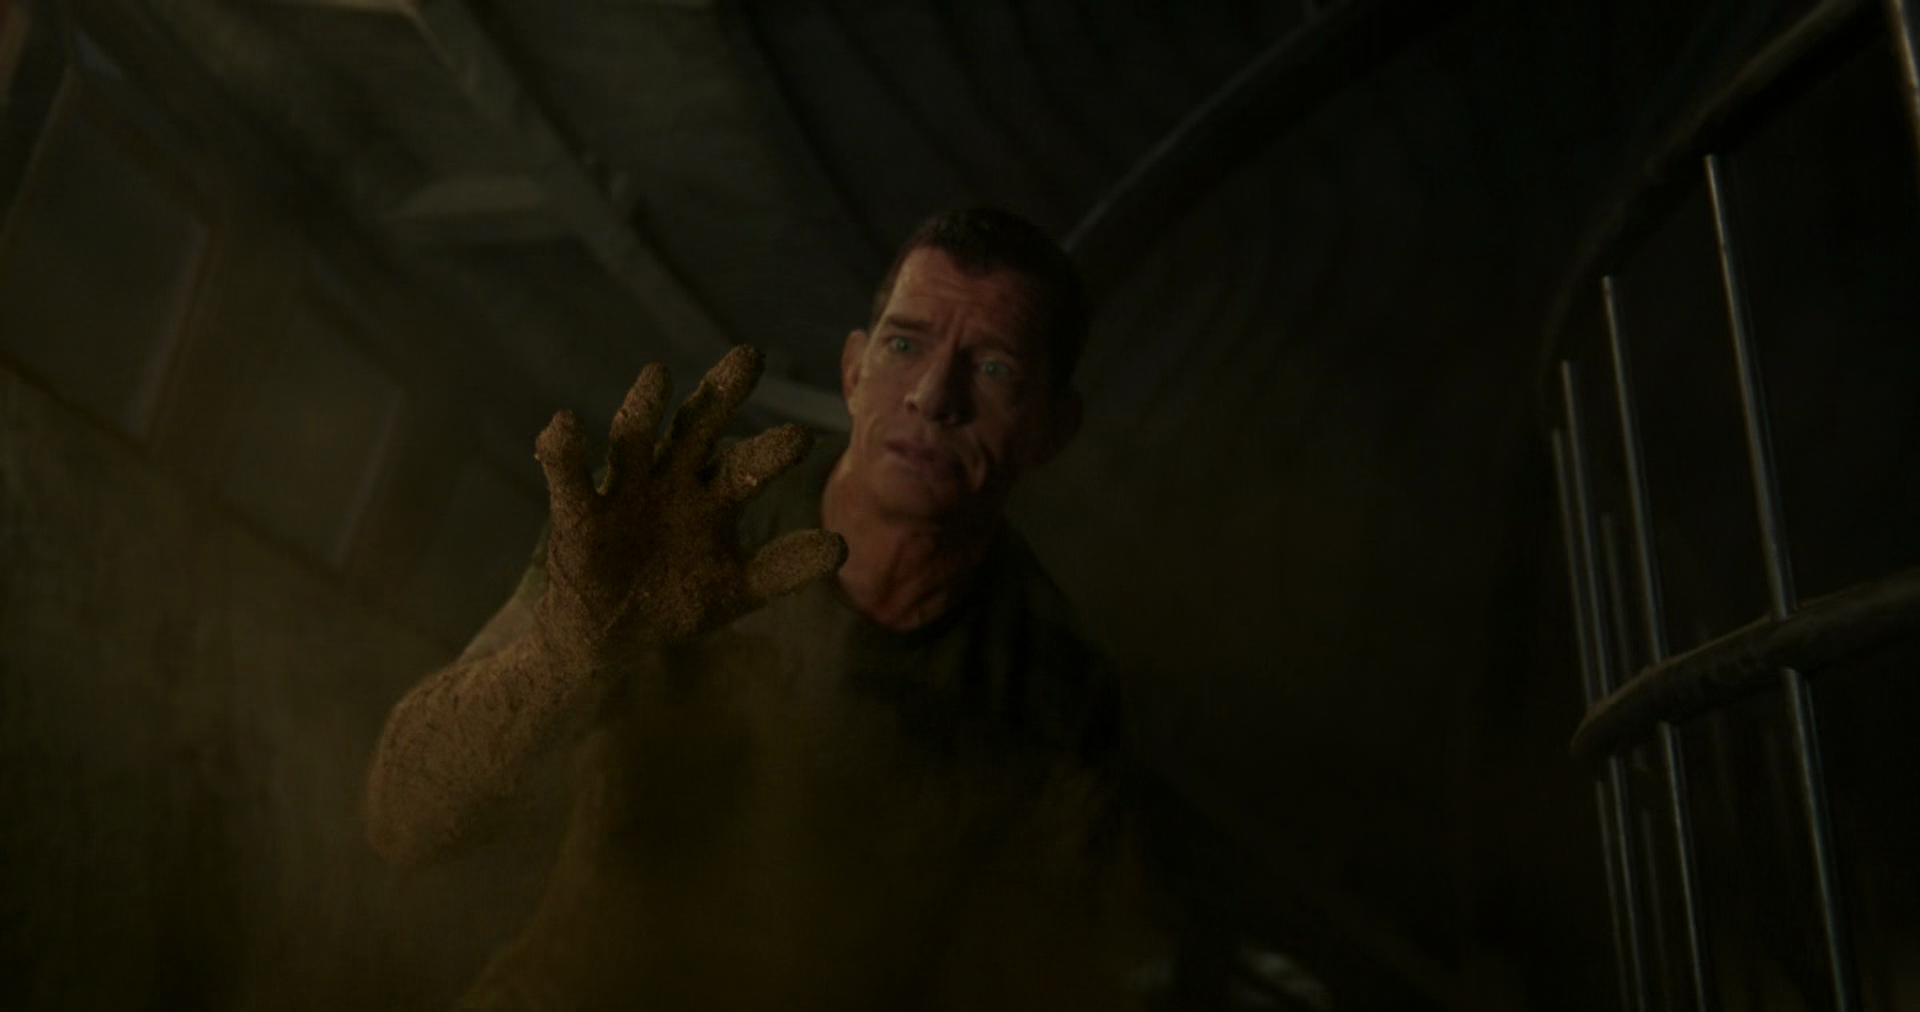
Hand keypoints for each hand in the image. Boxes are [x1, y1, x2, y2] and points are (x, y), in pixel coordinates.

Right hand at [529, 345, 846, 668]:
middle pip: (697, 426)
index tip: (802, 438)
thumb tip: (840, 547)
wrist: (611, 640)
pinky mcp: (579, 512)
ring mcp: (624, 490)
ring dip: (643, 408)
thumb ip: (782, 568)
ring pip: (633, 438)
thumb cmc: (675, 601)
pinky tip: (563, 424)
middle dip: (721, 393)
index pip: (747, 462)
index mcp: (712, 494)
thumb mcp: (735, 589)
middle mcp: (671, 479)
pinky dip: (562, 449)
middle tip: (750, 357)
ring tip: (658, 375)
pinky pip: (570, 474)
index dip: (772, 451)